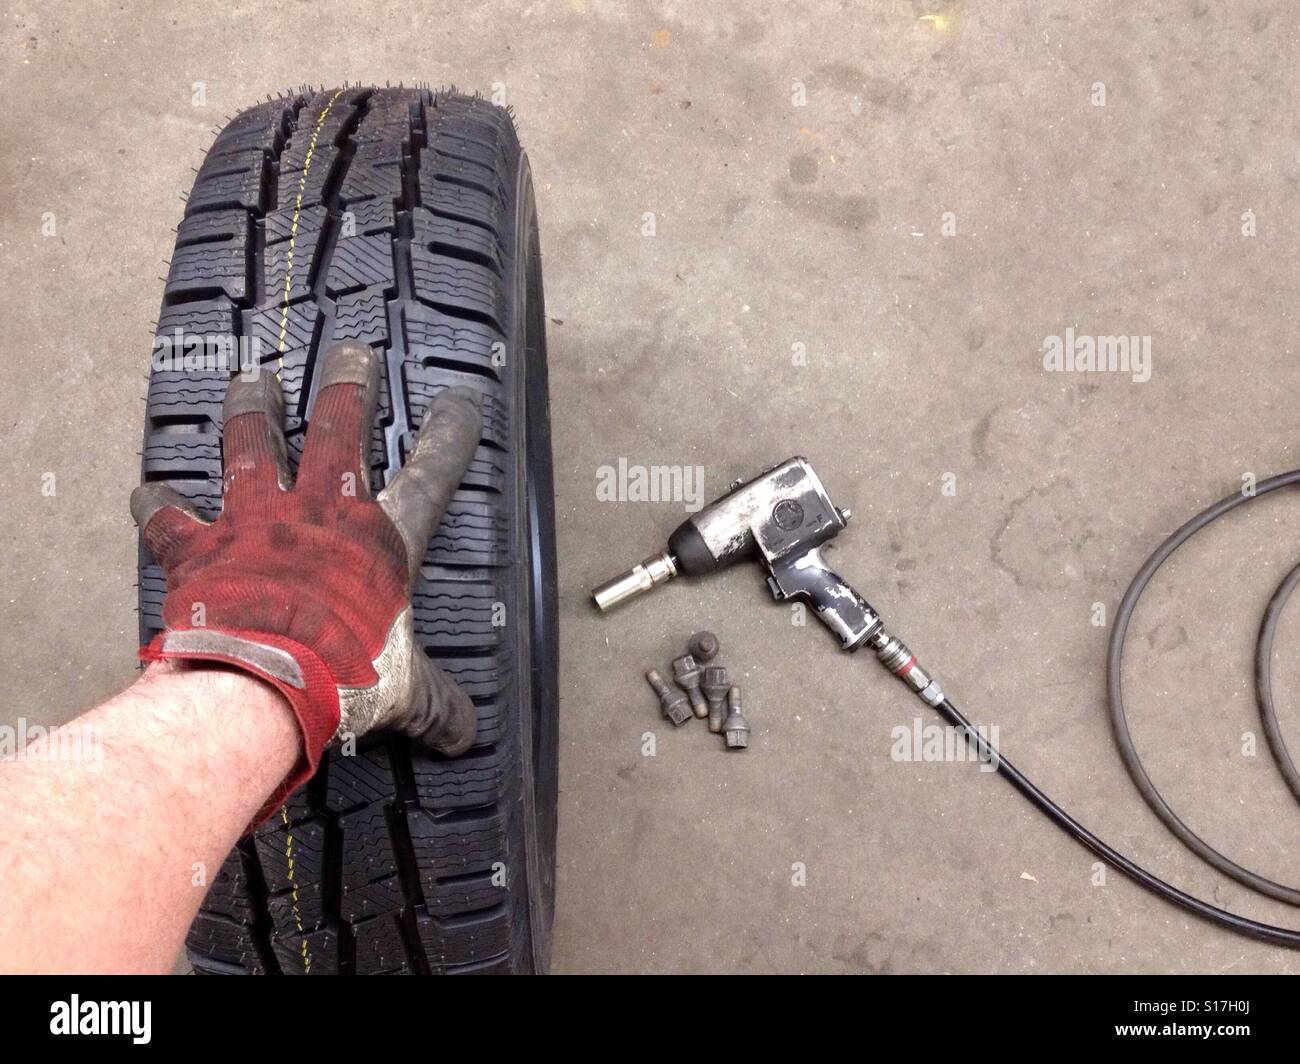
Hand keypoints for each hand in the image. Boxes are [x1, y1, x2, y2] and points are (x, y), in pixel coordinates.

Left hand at [131, 341, 481, 819]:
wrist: (260, 687)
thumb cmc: (344, 680)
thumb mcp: (407, 693)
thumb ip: (439, 705)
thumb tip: (467, 734)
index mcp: (382, 541)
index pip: (431, 473)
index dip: (450, 435)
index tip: (460, 403)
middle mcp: (322, 513)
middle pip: (338, 428)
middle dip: (349, 384)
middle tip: (351, 353)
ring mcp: (257, 522)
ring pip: (254, 445)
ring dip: (252, 409)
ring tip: (251, 379)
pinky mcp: (202, 548)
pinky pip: (171, 518)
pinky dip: (157, 506)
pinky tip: (147, 492)